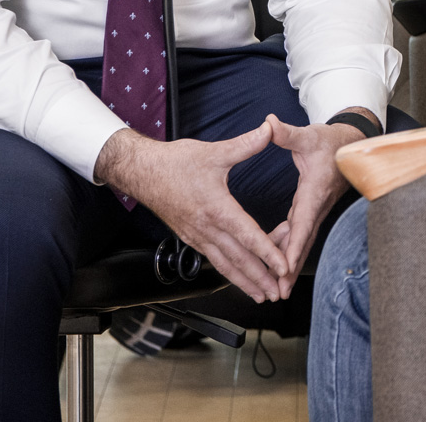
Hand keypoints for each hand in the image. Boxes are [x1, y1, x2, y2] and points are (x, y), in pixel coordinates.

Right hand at [94, 122, 291, 302]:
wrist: (141, 172)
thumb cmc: (175, 163)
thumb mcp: (214, 151)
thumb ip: (246, 144)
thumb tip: (270, 130)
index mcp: (216, 208)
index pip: (247, 235)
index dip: (267, 252)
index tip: (284, 266)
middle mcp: (206, 228)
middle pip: (238, 259)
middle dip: (260, 277)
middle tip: (279, 293)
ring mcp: (197, 236)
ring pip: (225, 264)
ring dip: (244, 281)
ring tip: (262, 294)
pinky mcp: (191, 238)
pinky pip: (213, 260)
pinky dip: (229, 272)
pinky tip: (239, 278)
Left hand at [265, 111, 371, 289]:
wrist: (352, 144)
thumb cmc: (331, 141)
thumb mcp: (308, 135)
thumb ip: (287, 133)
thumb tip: (269, 123)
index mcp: (314, 191)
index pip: (303, 224)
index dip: (294, 248)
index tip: (284, 268)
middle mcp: (317, 206)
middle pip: (302, 242)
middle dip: (291, 268)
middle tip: (279, 291)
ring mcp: (315, 210)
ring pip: (301, 241)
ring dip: (290, 263)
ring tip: (276, 285)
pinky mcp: (312, 209)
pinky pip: (300, 233)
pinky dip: (289, 249)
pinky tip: (274, 258)